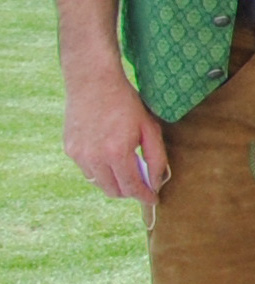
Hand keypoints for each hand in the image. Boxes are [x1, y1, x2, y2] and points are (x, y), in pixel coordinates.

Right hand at [61, 72, 167, 205]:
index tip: (153, 200)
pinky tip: (109, 155)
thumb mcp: (150, 128)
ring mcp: (79, 155)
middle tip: (141, 184)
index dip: (144, 196)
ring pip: (98, 182)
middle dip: (129, 192)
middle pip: (113, 190)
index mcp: (117, 153)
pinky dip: (100, 169)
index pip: (131, 187)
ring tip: (126, 167)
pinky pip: (87, 169)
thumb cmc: (127, 104)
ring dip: (113, 181)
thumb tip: (157, 182)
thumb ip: (156, 158)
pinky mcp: (69, 149)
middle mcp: (94, 158)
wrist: (94, 83)